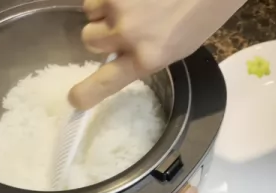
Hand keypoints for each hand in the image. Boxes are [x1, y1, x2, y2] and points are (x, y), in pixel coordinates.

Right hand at [68, 0, 246, 109]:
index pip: (107, 82)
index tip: (75, 99)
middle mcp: (128, 35)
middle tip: (124, 23)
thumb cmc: (201, 12)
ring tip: (132, 2)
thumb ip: (145, 54)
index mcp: (148, 57)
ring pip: (89, 13)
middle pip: (90, 40)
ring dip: (103, 9)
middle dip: (101, 32)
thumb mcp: (178, 46)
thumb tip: (120, 55)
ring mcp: (117, 6)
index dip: (87, 92)